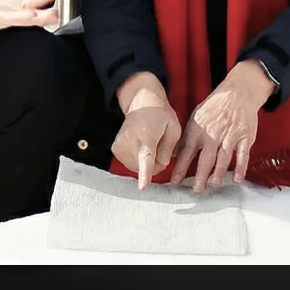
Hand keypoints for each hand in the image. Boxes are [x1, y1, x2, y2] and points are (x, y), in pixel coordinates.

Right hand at [112, 73, 181, 189]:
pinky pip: (130, 164)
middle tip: (160, 147)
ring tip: (150, 144)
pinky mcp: (115, 149)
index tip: (142, 187)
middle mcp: (129, 139)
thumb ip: (169, 148)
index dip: (145, 173)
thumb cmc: (160, 116)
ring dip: (147, 162)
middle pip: (144, 166)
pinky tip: (141, 147)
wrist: (141, 103)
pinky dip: (138, 160)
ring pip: (136, 167)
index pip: (146, 157)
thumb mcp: (174, 128)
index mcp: (146, 134)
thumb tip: (162, 164)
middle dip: (156, 163)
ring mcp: (120, 144)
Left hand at [168, 60, 275, 191]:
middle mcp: (213, 133)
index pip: (187, 152)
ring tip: (213, 184)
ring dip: (218, 172)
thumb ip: (186, 137)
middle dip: (200, 175)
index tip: (175, 181)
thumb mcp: (196, 117)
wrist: (238, 92)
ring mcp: (230, 135)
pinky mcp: (244, 137)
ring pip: (224, 157)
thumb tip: (174, 153)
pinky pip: (242, 155)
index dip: (181, 168)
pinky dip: (241, 167)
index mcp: (199, 129)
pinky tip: (237, 178)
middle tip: (196, 190)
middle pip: (206, 158)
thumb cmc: (215, 107)